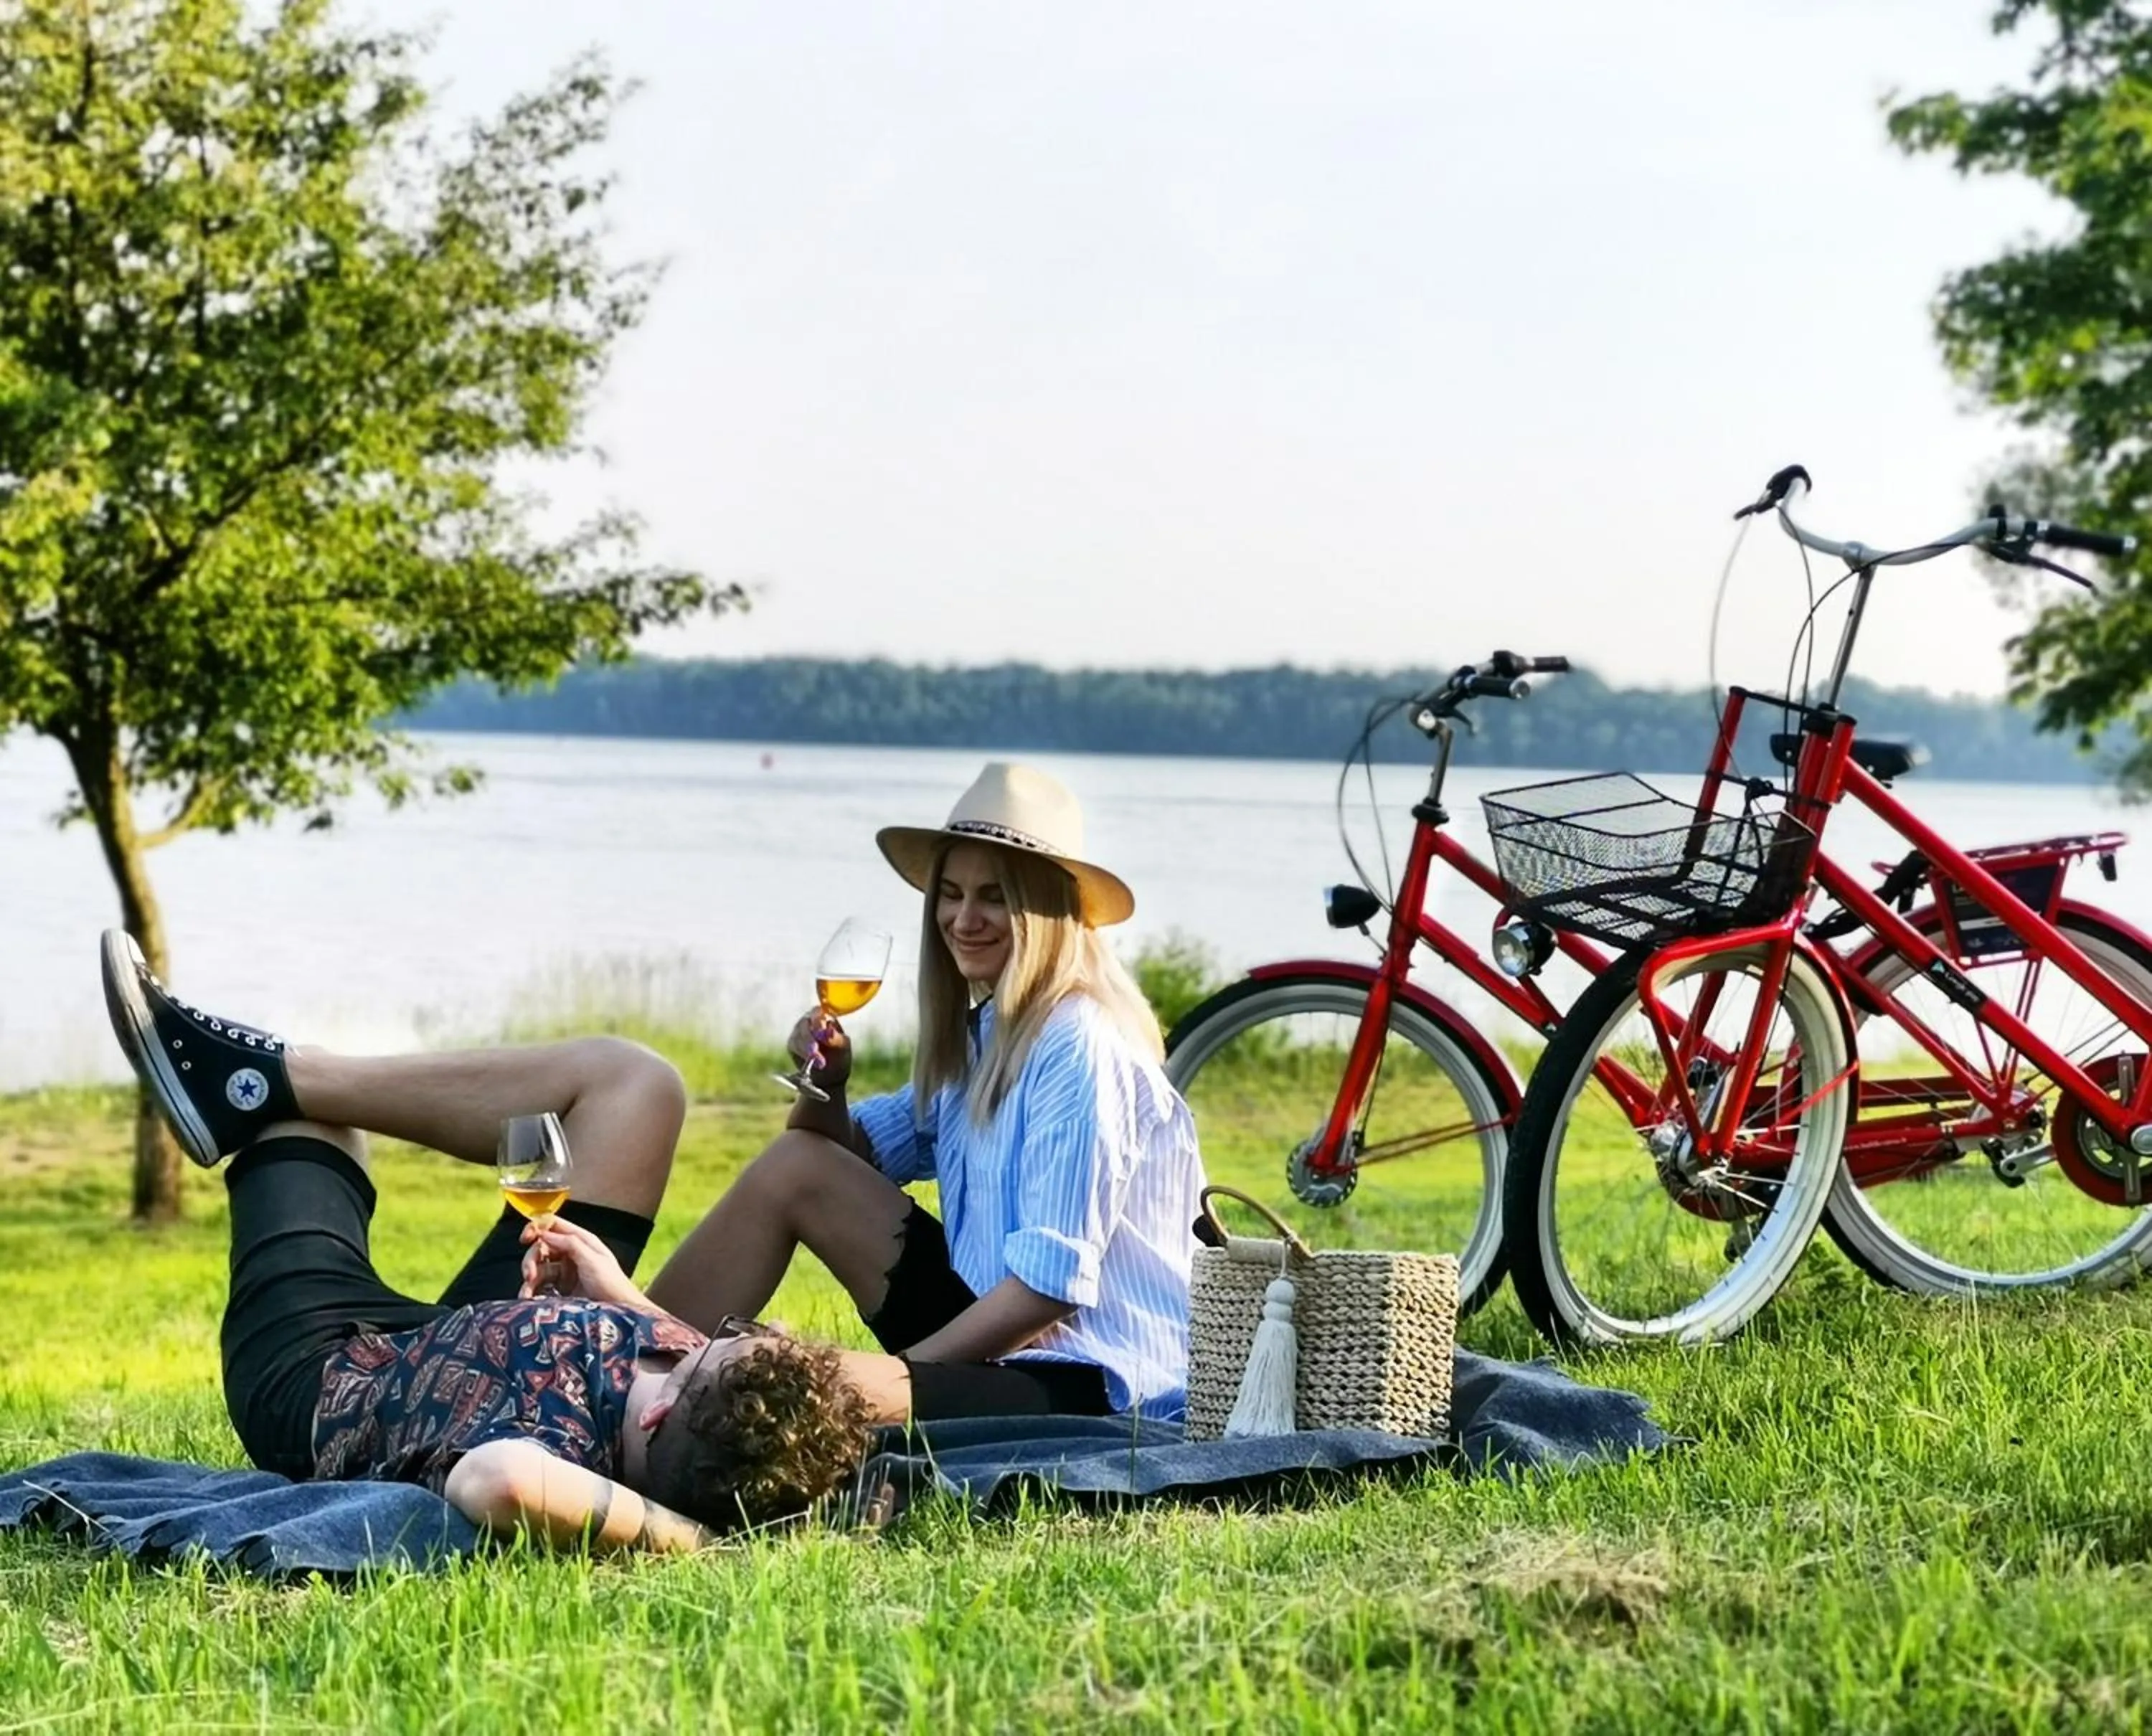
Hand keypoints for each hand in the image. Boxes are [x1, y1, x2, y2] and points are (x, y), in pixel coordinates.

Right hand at [520, 1216, 647, 1308]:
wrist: (619, 1311)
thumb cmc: (612, 1283)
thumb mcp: (593, 1260)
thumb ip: (570, 1244)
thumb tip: (545, 1233)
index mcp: (580, 1240)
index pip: (553, 1226)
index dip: (536, 1228)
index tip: (525, 1239)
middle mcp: (571, 1253)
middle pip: (541, 1248)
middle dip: (531, 1259)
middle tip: (529, 1274)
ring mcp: (565, 1271)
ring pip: (539, 1268)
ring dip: (529, 1279)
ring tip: (527, 1294)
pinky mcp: (561, 1288)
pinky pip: (541, 1285)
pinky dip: (532, 1291)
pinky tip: (529, 1300)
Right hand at [787, 1009, 852, 1091]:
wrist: (830, 1076)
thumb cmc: (839, 1057)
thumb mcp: (842, 1048)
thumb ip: (835, 1039)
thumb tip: (828, 1031)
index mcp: (825, 1017)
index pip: (818, 1012)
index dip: (817, 1021)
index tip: (821, 1032)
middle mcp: (810, 1021)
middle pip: (804, 1023)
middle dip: (810, 1038)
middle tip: (815, 1051)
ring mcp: (800, 1031)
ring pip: (798, 1035)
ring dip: (807, 1049)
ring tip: (820, 1063)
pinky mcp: (793, 1043)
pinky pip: (794, 1046)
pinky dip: (802, 1054)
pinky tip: (810, 1062)